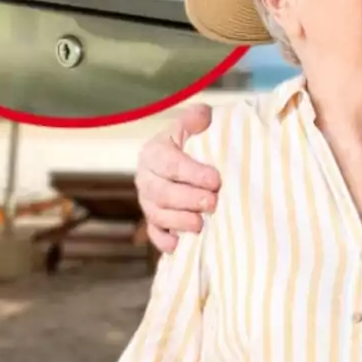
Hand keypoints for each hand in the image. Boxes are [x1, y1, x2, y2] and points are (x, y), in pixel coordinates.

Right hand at [136, 102, 220, 253]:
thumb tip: (202, 115)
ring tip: (201, 223)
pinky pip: (153, 234)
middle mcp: (146, 178)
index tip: (216, 178)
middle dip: (188, 199)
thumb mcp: (193, 124)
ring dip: (179, 221)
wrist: (183, 160)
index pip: (169, 163)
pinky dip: (164, 241)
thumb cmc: (192, 141)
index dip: (192, 172)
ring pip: (157, 214)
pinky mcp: (153, 220)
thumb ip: (197, 118)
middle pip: (162, 192)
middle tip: (213, 202)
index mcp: (154, 152)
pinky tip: (178, 245)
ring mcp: (148, 201)